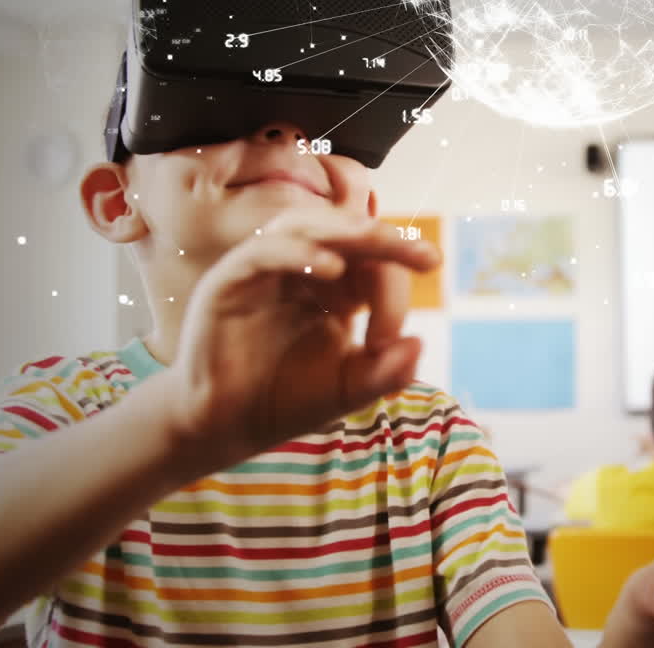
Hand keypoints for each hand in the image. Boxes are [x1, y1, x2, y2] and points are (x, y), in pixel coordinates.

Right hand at [165, 170, 440, 467]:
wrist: (227, 428)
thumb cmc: (287, 400)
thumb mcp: (349, 389)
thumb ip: (386, 372)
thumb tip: (419, 345)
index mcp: (335, 286)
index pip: (374, 264)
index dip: (395, 291)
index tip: (394, 339)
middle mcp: (301, 268)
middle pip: (347, 231)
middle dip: (388, 241)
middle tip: (426, 258)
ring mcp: (263, 269)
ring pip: (306, 225)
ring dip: (347, 231)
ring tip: (378, 240)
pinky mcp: (229, 280)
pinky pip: (264, 252)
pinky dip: (299, 252)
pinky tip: (331, 268)